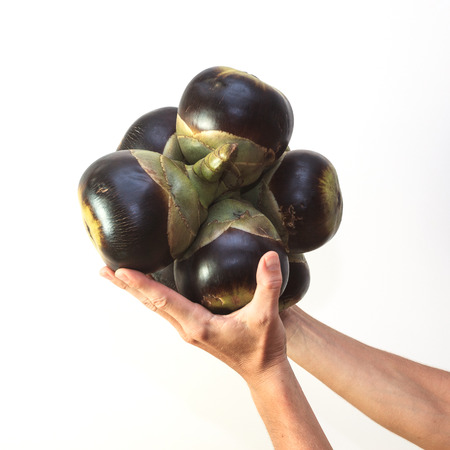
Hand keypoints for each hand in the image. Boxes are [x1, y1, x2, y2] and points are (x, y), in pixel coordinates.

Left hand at [100, 251, 287, 384]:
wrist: (262, 372)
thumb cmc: (262, 347)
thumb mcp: (267, 315)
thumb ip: (268, 285)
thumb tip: (270, 256)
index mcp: (198, 325)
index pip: (163, 301)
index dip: (141, 284)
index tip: (119, 270)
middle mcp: (187, 328)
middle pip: (150, 303)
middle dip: (126, 286)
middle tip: (103, 269)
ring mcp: (188, 329)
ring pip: (155, 307)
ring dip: (136, 291)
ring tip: (117, 276)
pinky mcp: (194, 328)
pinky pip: (166, 308)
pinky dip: (152, 296)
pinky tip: (150, 288)